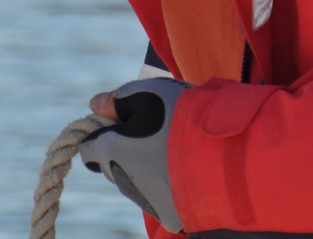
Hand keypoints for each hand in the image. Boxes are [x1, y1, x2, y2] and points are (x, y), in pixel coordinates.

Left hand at [77, 78, 189, 233]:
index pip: (87, 148)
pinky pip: (160, 199)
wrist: (226, 159)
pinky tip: (187, 170)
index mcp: (112, 152)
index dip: (99, 132)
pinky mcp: (170, 218)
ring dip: (145, 168)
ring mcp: (147, 202)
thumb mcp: (148, 94)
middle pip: (111, 165)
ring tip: (176, 149)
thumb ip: (118, 99)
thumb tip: (96, 103)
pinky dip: (167, 185)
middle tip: (152, 131)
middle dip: (122, 150)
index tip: (120, 121)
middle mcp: (124, 182)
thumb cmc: (183, 119)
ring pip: (135, 182)